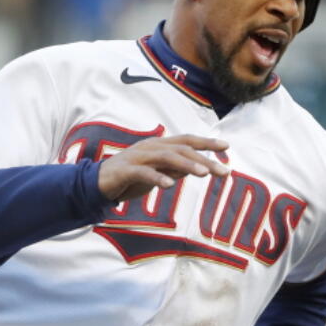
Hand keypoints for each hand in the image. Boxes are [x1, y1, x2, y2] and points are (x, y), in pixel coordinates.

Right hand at [97, 134, 229, 202]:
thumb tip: (196, 169)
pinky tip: (170, 185)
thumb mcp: (158, 173)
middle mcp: (150, 147)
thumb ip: (174, 169)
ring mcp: (138, 157)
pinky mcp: (125, 170)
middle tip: (224, 171)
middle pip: (182, 149)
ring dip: (187, 165)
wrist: (98, 183)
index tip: (227, 148)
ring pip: (166, 157)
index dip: (207, 143)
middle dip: (205, 159)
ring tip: (204, 174)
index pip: (187, 141)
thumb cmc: (130, 178)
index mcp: (159, 146)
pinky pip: (143, 173)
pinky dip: (157, 177)